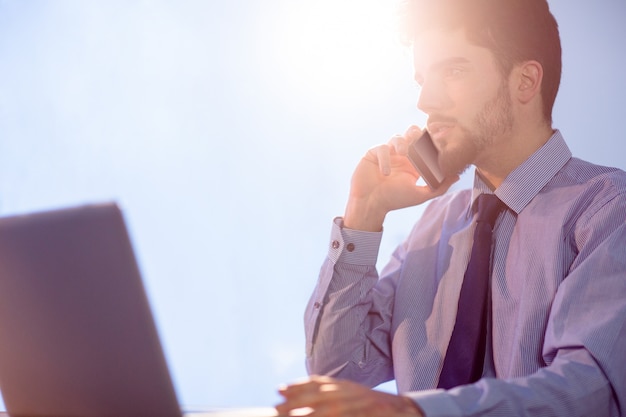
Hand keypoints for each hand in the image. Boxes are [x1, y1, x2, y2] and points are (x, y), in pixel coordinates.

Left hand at [275, 375, 423, 416]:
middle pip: (320, 394)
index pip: (320, 382)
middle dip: (296, 400)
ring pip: (331, 407)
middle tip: (276, 406)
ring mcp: (360, 405)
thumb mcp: (354, 396)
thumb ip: (334, 395)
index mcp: (347, 386)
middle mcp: (352, 392)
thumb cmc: (377, 408)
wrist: (407, 412)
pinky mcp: (367, 415)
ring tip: (290, 415)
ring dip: (309, 412)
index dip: (299, 385)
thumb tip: (306, 400)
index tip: (280, 389)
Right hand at [343, 126, 457, 230]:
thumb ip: (439, 186)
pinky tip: (386, 173)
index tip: (436, 145)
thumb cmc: (395, 200)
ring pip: (397, 136)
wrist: (371, 204)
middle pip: (412, 132)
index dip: (431, 142)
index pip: (426, 144)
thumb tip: (457, 176)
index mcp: (415, 162)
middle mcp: (402, 154)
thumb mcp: (420, 195)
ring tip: (403, 153)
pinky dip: (386, 158)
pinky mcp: (374, 153)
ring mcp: (388, 152)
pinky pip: (382, 148)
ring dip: (402, 143)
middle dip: (416, 135)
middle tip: (419, 144)